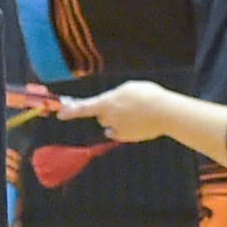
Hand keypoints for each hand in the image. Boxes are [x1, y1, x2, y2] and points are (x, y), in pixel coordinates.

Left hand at [51, 79, 195, 146]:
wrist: (165, 112)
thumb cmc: (148, 96)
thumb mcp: (129, 88)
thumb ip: (115, 96)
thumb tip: (109, 104)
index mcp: (107, 102)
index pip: (84, 107)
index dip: (71, 111)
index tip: (60, 114)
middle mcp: (109, 116)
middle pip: (101, 115)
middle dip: (107, 111)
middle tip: (125, 105)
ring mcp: (117, 128)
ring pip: (110, 124)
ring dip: (117, 120)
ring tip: (136, 113)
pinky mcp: (126, 137)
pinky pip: (119, 133)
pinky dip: (124, 129)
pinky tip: (137, 122)